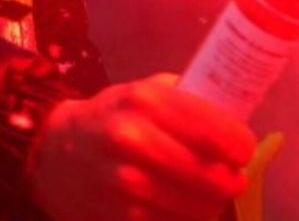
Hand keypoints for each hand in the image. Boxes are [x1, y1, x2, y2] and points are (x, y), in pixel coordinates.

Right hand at [28, 74, 255, 220]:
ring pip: (200, 207)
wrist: (54, 153)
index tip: (244, 149)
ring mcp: (127, 184)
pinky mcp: (123, 217)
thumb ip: (187, 99)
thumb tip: (237, 118)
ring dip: (213, 204)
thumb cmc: (112, 117)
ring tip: (209, 193)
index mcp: (146, 101)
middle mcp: (134, 140)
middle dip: (233, 179)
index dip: (242, 145)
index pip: (219, 131)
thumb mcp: (144, 91)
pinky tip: (182, 207)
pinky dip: (188, 219)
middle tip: (233, 176)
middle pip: (214, 175)